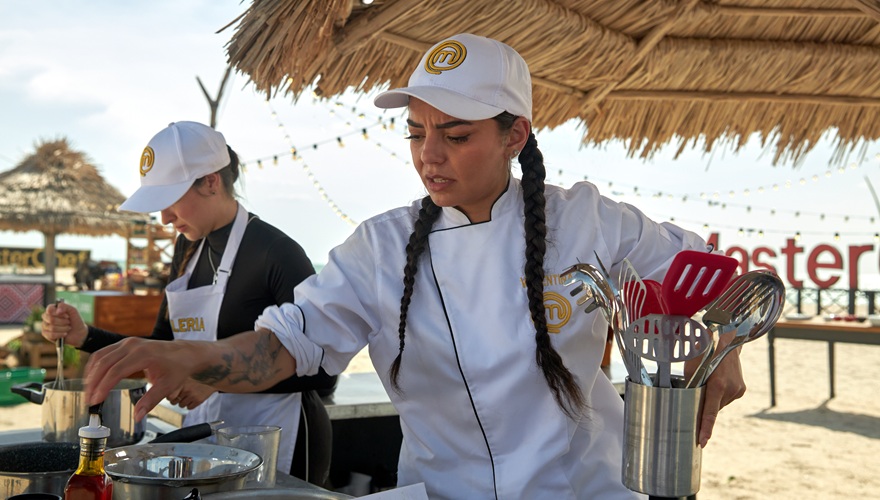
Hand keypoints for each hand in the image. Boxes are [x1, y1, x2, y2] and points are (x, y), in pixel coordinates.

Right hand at [41, 302, 88, 346]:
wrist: (78, 333)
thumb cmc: (75, 320)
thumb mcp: (72, 311)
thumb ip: (64, 307)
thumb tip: (57, 311)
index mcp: (52, 310)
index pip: (49, 309)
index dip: (59, 314)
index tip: (67, 316)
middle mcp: (46, 317)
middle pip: (51, 319)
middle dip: (63, 322)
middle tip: (68, 322)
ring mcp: (45, 326)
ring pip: (52, 328)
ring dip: (63, 328)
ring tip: (68, 328)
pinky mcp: (46, 334)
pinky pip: (51, 335)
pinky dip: (60, 334)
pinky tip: (65, 334)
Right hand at [85, 336, 205, 420]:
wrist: (184, 352)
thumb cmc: (177, 368)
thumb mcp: (167, 386)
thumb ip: (150, 401)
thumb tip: (137, 417)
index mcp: (143, 355)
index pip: (116, 371)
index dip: (103, 387)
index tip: (95, 400)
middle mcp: (132, 346)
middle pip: (104, 363)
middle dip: (93, 383)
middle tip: (88, 400)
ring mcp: (128, 342)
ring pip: (100, 356)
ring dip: (91, 374)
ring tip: (89, 392)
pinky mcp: (125, 343)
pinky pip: (104, 353)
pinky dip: (95, 366)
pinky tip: (93, 379)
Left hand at [167, 378, 216, 409]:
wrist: (212, 375)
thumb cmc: (195, 376)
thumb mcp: (183, 375)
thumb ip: (173, 382)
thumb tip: (163, 392)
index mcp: (181, 382)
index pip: (169, 396)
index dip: (169, 396)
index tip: (172, 393)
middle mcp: (186, 389)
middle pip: (173, 402)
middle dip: (175, 400)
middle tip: (180, 394)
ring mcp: (193, 395)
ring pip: (181, 405)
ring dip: (183, 402)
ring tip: (188, 394)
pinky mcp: (199, 400)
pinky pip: (189, 407)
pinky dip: (190, 404)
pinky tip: (193, 397)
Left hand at [690, 333, 745, 447]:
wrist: (726, 339)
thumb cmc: (705, 351)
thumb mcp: (692, 368)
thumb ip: (691, 386)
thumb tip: (684, 402)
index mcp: (717, 385)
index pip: (709, 413)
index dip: (705, 429)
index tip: (702, 442)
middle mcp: (730, 390)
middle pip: (713, 408)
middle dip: (704, 404)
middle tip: (699, 388)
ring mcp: (738, 390)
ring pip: (719, 403)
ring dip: (712, 398)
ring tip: (710, 379)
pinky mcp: (741, 389)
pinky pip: (725, 398)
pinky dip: (719, 394)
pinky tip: (717, 380)